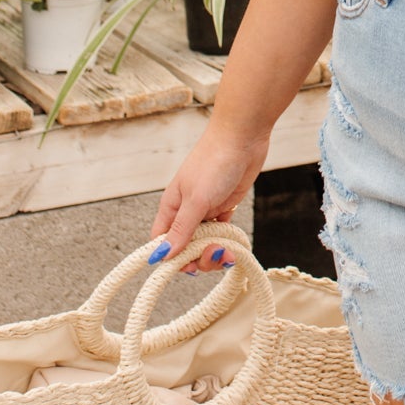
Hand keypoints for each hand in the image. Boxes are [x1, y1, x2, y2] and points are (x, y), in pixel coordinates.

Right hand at [148, 122, 270, 272]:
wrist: (243, 137)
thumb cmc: (214, 162)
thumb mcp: (196, 199)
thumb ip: (181, 229)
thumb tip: (162, 256)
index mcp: (171, 206)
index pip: (162, 241)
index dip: (171, 258)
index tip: (188, 266)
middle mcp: (186, 209)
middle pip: (185, 245)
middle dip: (199, 257)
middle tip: (215, 253)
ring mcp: (206, 208)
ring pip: (205, 240)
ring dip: (215, 251)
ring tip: (228, 250)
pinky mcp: (225, 204)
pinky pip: (222, 230)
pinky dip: (227, 239)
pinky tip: (234, 242)